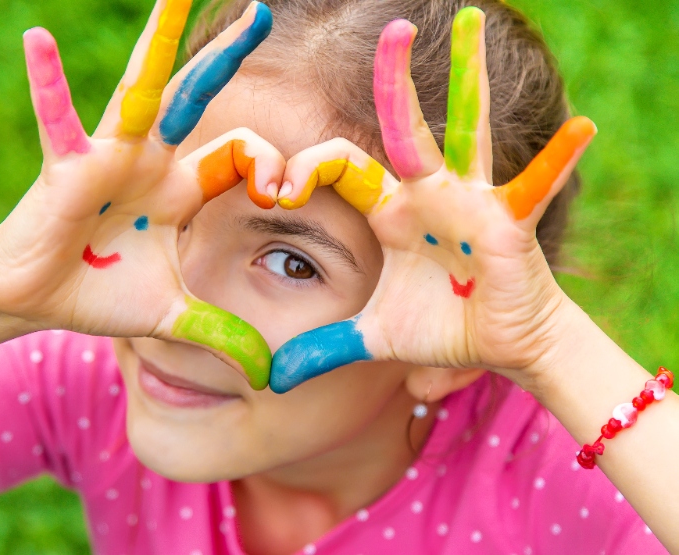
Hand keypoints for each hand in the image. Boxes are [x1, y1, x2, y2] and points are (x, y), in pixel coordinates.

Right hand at [0, 0, 283, 388]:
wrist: (37, 300)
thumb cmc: (100, 295)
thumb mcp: (172, 315)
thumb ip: (219, 334)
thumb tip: (264, 375)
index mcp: (181, 188)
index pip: (240, 155)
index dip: (271, 168)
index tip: (283, 193)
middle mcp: (151, 161)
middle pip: (197, 99)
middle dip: (228, 57)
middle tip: (263, 11)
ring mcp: (110, 156)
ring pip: (140, 90)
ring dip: (158, 42)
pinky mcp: (67, 165)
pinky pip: (58, 118)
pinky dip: (48, 84)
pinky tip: (37, 38)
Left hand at [270, 7, 595, 392]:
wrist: (498, 346)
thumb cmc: (442, 327)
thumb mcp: (373, 337)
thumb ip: (324, 348)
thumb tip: (271, 379)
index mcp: (390, 209)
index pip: (339, 166)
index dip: (302, 170)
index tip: (272, 191)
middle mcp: (427, 192)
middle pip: (403, 124)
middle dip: (394, 77)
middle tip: (392, 26)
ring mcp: (469, 199)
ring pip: (467, 128)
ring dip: (469, 78)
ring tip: (470, 21)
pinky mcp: (506, 221)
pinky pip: (534, 187)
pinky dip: (556, 162)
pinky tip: (583, 128)